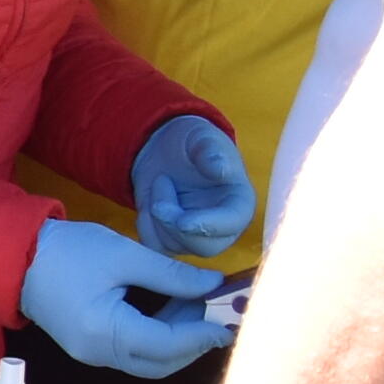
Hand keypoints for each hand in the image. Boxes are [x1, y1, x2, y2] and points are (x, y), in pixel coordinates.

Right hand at [21, 218, 227, 378]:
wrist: (13, 255)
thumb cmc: (67, 251)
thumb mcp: (122, 254)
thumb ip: (171, 274)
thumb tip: (213, 285)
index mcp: (104, 331)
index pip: (167, 345)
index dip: (202, 335)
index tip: (229, 322)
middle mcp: (98, 354)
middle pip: (160, 364)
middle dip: (193, 343)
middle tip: (212, 311)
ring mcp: (91, 355)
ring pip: (148, 362)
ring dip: (176, 341)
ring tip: (190, 304)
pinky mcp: (88, 347)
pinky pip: (133, 353)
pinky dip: (157, 338)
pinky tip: (167, 310)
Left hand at [132, 115, 255, 259]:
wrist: (165, 148)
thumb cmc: (192, 142)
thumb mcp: (201, 137)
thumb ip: (211, 152)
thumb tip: (222, 169)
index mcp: (238, 200)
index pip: (233, 223)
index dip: (210, 226)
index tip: (183, 221)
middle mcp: (222, 225)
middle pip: (205, 246)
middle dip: (175, 225)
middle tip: (159, 188)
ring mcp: (196, 235)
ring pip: (176, 246)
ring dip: (157, 216)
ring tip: (161, 182)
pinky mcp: (172, 238)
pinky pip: (155, 245)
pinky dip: (145, 225)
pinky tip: (149, 201)